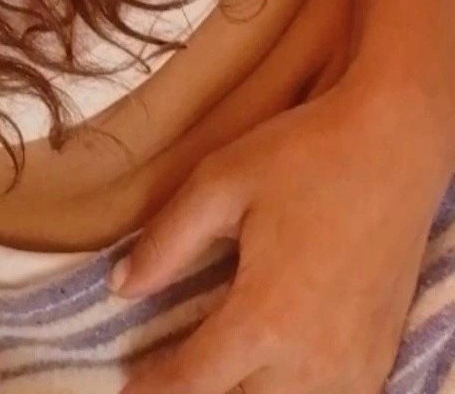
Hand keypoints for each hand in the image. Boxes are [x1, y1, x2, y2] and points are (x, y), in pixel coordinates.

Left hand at [115, 82, 443, 393]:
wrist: (394, 146)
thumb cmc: (304, 155)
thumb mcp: (220, 182)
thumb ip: (166, 242)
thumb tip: (120, 287)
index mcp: (263, 319)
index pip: (193, 382)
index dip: (154, 388)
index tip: (131, 386)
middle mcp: (310, 361)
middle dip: (204, 390)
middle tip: (173, 367)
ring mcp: (351, 368)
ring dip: (250, 393)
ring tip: (223, 364)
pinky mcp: (378, 360)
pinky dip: (296, 392)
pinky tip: (277, 367)